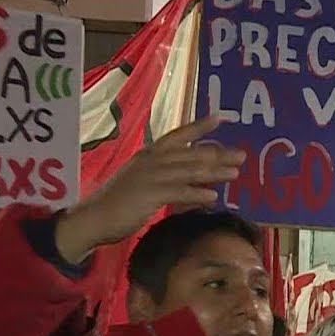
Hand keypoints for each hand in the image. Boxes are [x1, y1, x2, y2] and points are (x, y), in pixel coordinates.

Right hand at [55, 116, 244, 262]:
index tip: (222, 118)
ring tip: (234, 173)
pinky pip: (178, 192)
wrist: (92, 218)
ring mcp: (150, 176)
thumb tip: (194, 182)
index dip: (199, 127)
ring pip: (188, 171)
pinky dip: (196, 194)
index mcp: (149, 155)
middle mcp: (151, 161)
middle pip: (190, 154)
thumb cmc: (118, 202)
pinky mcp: (148, 194)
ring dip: (213, 172)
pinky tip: (213, 197)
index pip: (178, 136)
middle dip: (217, 154)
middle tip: (242, 154)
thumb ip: (166, 178)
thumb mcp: (143, 182)